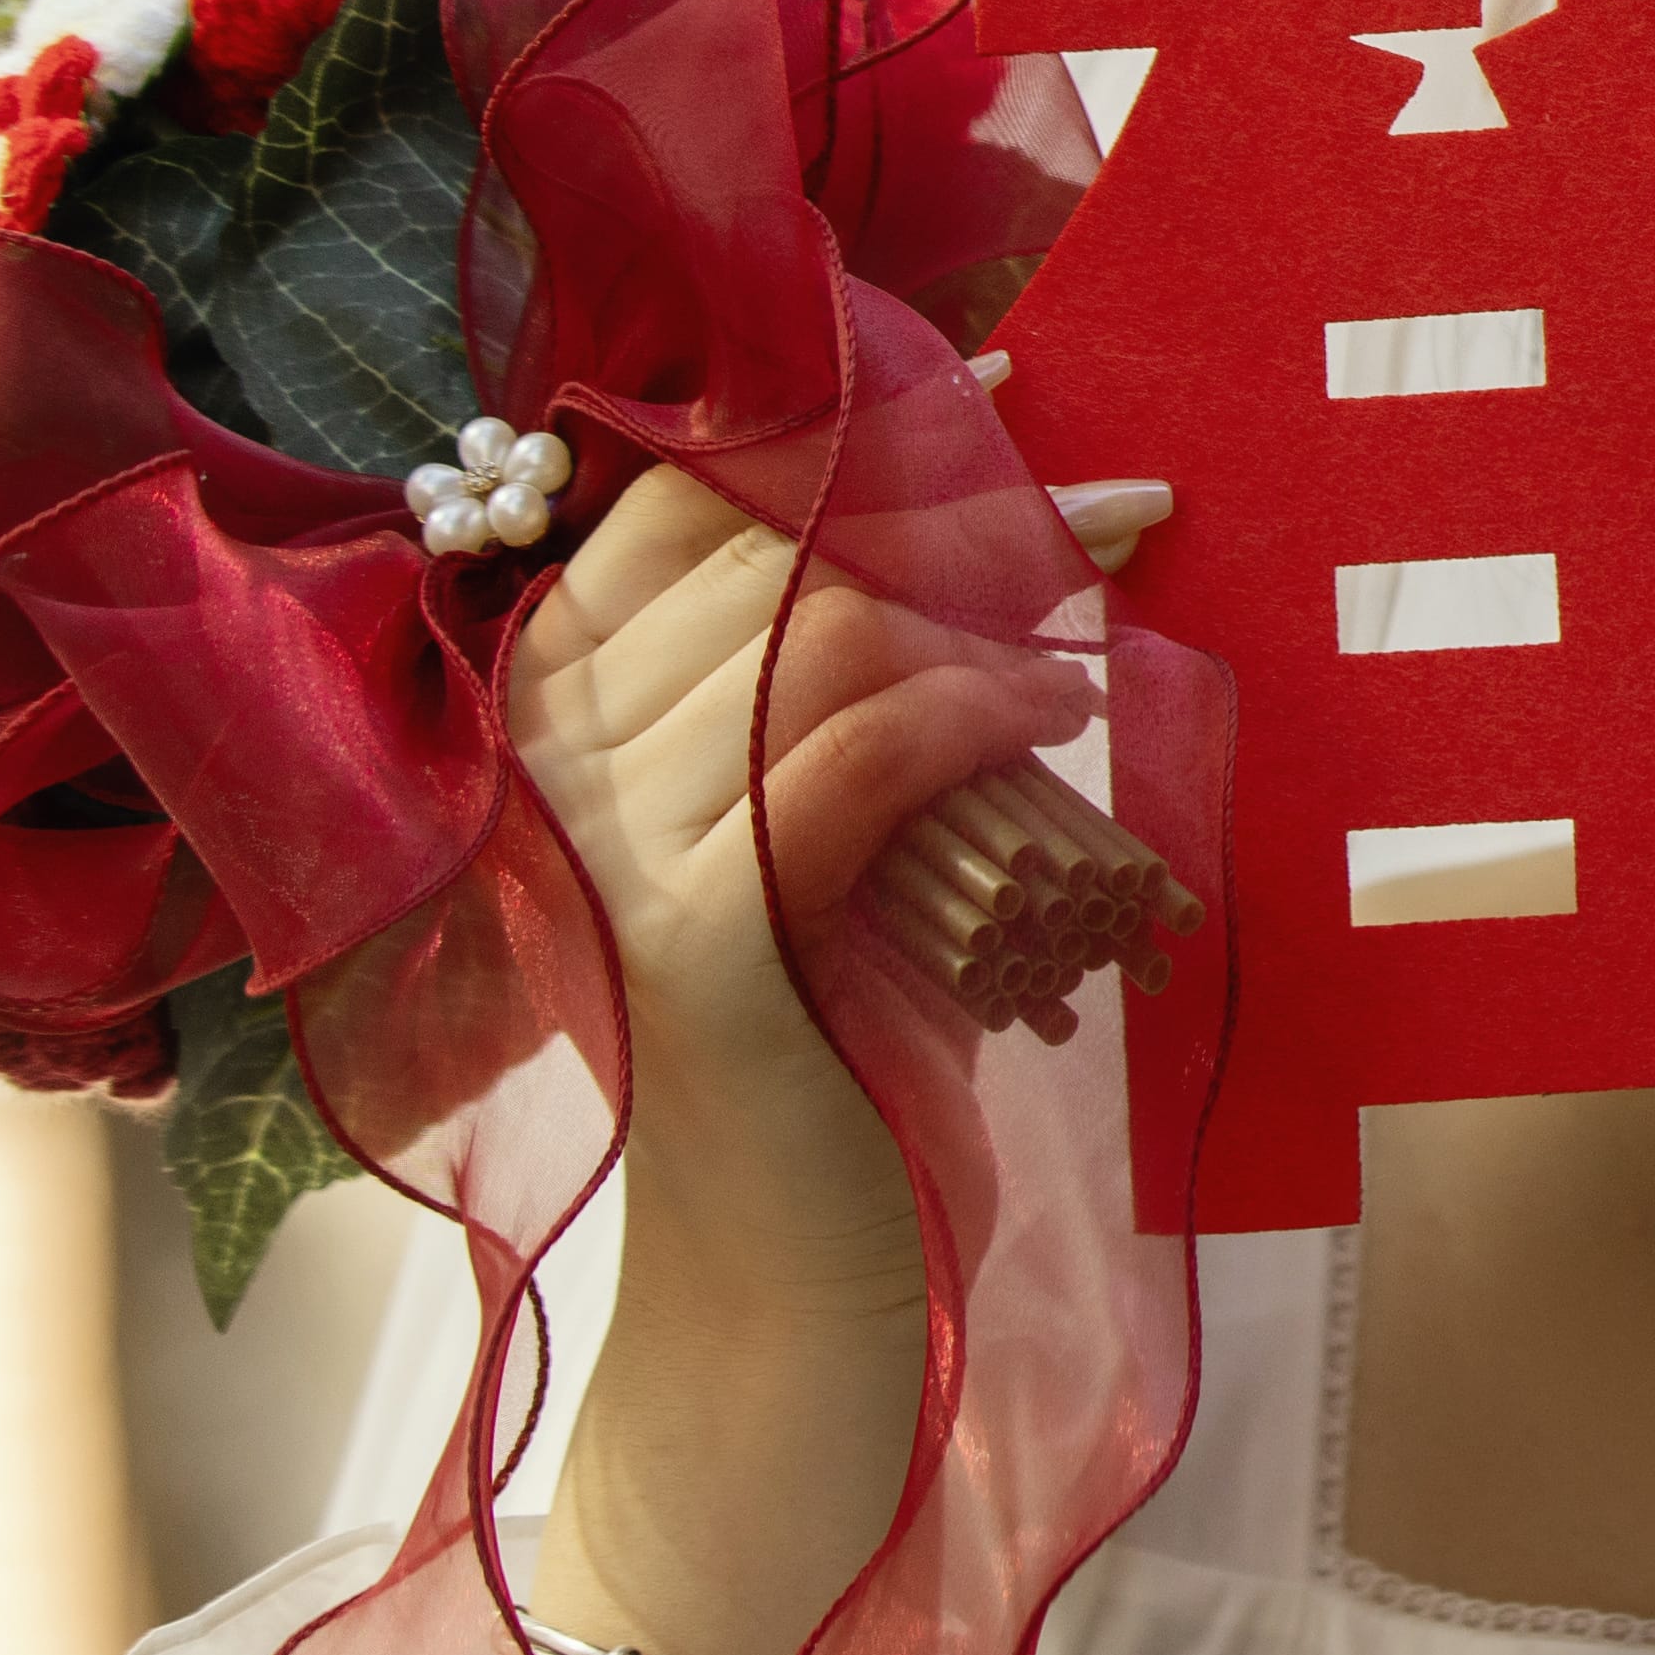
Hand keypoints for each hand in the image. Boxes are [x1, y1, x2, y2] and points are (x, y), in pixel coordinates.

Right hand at [510, 429, 1160, 1258]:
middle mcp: (543, 756)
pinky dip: (978, 708)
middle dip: (962, 507)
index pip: (687, 496)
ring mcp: (608, 841)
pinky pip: (862, 745)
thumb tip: (983, 493)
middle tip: (1111, 518)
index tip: (1007, 378)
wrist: (782, 1276)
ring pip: (830, 629)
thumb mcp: (807, 812)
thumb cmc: (821, 1028)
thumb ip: (825, 669)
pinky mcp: (701, 932)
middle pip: (772, 539)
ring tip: (1077, 663)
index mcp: (543, 707)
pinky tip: (1050, 714)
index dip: (847, 422)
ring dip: (992, 619)